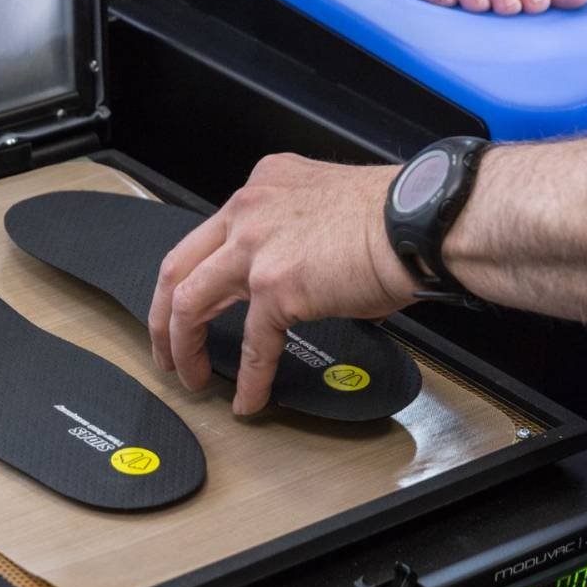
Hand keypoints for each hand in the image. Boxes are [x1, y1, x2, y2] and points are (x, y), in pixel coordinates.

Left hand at [147, 154, 416, 414]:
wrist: (422, 221)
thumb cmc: (396, 216)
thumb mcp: (328, 207)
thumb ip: (299, 237)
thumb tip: (305, 283)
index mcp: (262, 186)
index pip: (210, 235)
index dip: (195, 275)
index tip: (193, 301)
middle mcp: (248, 210)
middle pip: (177, 266)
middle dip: (163, 313)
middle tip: (166, 344)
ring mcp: (256, 247)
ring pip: (189, 301)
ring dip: (183, 345)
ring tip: (190, 375)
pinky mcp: (276, 285)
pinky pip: (253, 344)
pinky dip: (249, 378)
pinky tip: (248, 399)